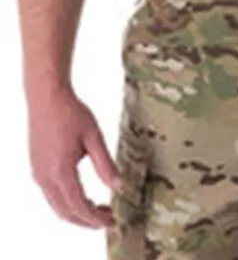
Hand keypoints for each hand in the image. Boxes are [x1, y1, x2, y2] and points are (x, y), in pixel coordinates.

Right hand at [28, 86, 121, 227]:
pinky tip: (83, 194)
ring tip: (100, 208)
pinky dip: (67, 202)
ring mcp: (38, 174)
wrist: (46, 98)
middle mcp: (44, 177)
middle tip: (109, 219)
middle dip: (87, 220)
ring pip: (56, 205)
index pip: (79, 205)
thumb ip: (105, 164)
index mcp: (60, 171)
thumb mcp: (94, 137)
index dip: (95, 218)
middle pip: (65, 212)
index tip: (112, 221)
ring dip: (76, 212)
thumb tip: (118, 187)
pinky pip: (51, 195)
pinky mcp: (37, 168)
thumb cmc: (71, 113)